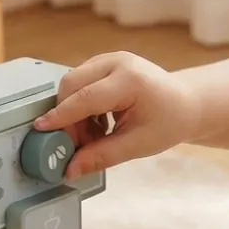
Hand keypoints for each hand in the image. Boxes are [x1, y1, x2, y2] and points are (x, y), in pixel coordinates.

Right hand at [34, 52, 199, 177]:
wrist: (188, 102)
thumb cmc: (169, 122)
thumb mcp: (139, 144)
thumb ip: (102, 156)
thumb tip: (70, 169)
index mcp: (130, 79)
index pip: (85, 97)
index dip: (61, 116)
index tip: (41, 130)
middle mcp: (117, 62)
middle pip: (72, 85)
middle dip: (67, 117)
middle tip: (78, 145)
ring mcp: (110, 58)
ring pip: (73, 84)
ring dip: (74, 112)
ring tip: (96, 136)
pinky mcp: (105, 63)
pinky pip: (80, 83)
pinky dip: (81, 105)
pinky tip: (100, 123)